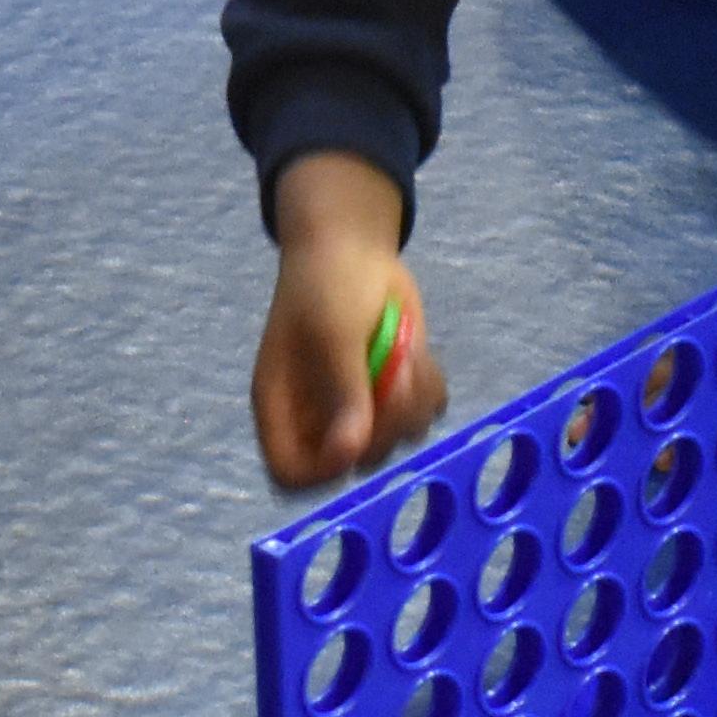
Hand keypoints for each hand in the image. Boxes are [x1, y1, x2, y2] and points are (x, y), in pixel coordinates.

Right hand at [252, 152, 444, 487]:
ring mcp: (362, 405)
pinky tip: (419, 353)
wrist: (353, 244)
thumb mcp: (332, 335)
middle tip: (397, 376)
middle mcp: (321, 416)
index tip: (356, 441)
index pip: (291, 471)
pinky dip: (431, 389)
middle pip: (357, 462)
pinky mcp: (397, 390)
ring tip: (406, 355)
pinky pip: (426, 415)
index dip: (321, 472)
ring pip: (400, 440)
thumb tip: (351, 456)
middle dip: (387, 424)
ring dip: (415, 402)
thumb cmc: (325, 283)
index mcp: (284, 407)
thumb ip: (342, 394)